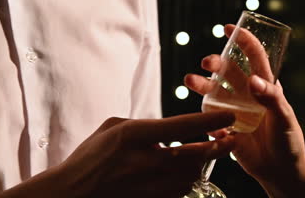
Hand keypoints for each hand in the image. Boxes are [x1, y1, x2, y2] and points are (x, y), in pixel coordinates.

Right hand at [0, 112, 234, 197]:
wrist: (72, 194)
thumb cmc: (90, 157)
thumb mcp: (113, 127)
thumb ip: (144, 125)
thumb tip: (168, 128)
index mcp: (134, 136)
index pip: (181, 126)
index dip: (209, 121)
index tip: (228, 116)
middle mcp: (145, 162)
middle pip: (195, 156)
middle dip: (219, 147)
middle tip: (232, 139)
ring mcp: (148, 186)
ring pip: (191, 176)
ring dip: (203, 165)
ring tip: (210, 154)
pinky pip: (179, 191)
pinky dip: (188, 180)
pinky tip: (187, 172)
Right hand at [185, 24, 304, 196]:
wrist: (279, 171)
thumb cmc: (289, 141)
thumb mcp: (284, 118)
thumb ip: (270, 99)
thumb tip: (254, 81)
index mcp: (265, 86)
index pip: (254, 57)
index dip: (243, 40)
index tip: (228, 28)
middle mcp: (247, 94)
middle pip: (228, 71)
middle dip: (216, 63)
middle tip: (207, 63)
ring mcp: (235, 110)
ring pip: (214, 91)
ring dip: (202, 84)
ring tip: (189, 80)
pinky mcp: (225, 127)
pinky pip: (210, 118)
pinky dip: (208, 119)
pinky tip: (215, 128)